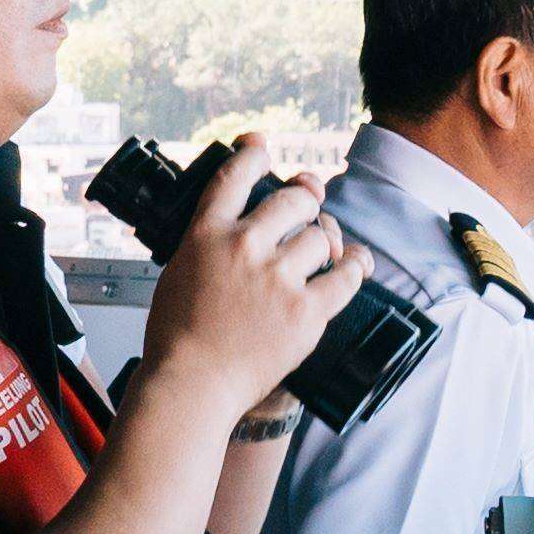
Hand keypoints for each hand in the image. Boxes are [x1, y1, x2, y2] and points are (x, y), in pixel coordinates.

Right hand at [136, 143, 365, 429]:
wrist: (191, 385)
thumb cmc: (178, 337)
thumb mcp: (178, 270)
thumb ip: (209, 242)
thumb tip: (241, 223)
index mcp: (207, 234)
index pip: (236, 174)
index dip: (254, 153)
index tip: (262, 148)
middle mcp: (245, 246)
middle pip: (295, 199)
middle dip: (306, 200)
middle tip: (308, 204)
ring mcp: (278, 278)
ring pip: (321, 237)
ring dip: (324, 242)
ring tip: (323, 250)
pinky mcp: (306, 311)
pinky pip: (346, 276)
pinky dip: (355, 266)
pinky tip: (355, 263)